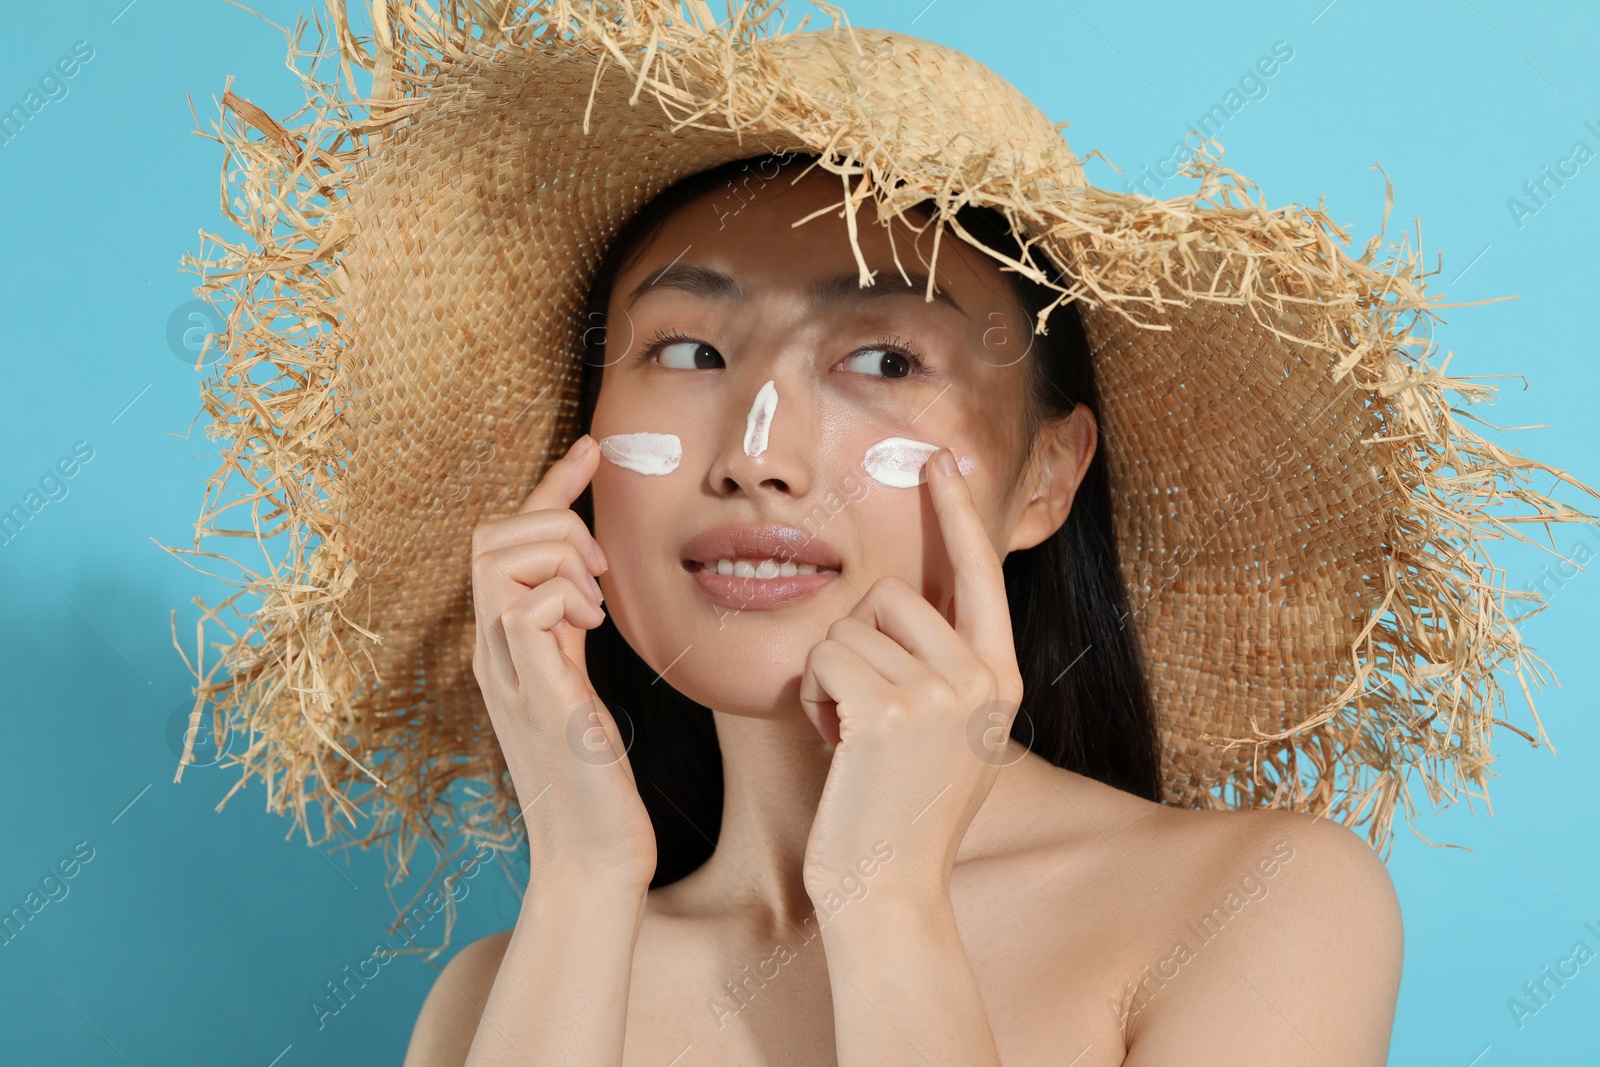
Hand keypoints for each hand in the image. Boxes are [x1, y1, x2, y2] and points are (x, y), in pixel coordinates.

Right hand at [470, 434, 656, 892]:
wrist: (592, 851)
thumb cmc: (591, 773)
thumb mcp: (576, 680)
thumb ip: (567, 629)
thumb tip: (583, 580)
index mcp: (504, 642)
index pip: (506, 541)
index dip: (549, 486)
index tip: (591, 449)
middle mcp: (494, 650)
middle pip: (490, 533)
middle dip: (554, 522)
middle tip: (600, 571)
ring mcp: (509, 672)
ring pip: (502, 559)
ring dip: (562, 559)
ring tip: (597, 608)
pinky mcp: (538, 696)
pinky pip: (526, 610)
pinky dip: (565, 598)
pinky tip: (593, 631)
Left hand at [798, 448, 1023, 904]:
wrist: (890, 891)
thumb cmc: (903, 812)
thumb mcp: (949, 733)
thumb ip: (944, 667)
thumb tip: (904, 598)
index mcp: (1001, 678)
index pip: (979, 574)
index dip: (957, 514)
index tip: (941, 460)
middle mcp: (982, 676)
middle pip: (889, 593)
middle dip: (854, 641)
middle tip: (862, 713)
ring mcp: (942, 691)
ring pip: (848, 625)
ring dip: (830, 675)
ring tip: (851, 736)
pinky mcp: (890, 707)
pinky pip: (823, 657)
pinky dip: (812, 696)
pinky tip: (834, 742)